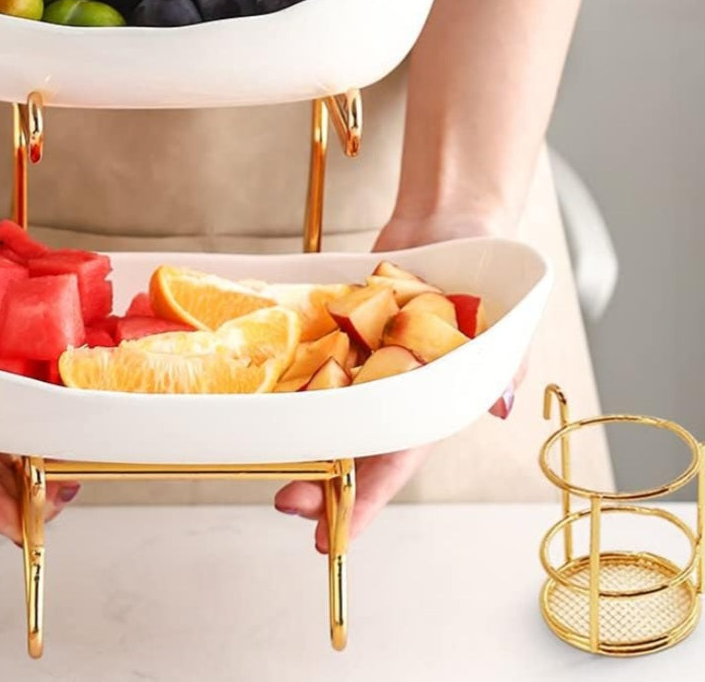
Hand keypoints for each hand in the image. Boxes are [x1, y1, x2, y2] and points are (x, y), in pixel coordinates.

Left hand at [274, 210, 522, 546]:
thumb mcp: (506, 322)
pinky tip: (255, 391)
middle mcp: (388, 391)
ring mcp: (357, 363)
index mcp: (430, 403)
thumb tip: (501, 401)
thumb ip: (506, 364)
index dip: (365, 501)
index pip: (396, 462)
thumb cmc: (488, 276)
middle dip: (319, 482)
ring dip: (294, 435)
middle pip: (349, 447)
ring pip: (321, 410)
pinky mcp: (334, 331)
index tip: (330, 536)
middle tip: (288, 501)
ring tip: (263, 454)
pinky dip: (283, 377)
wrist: (449, 225)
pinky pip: (306, 358)